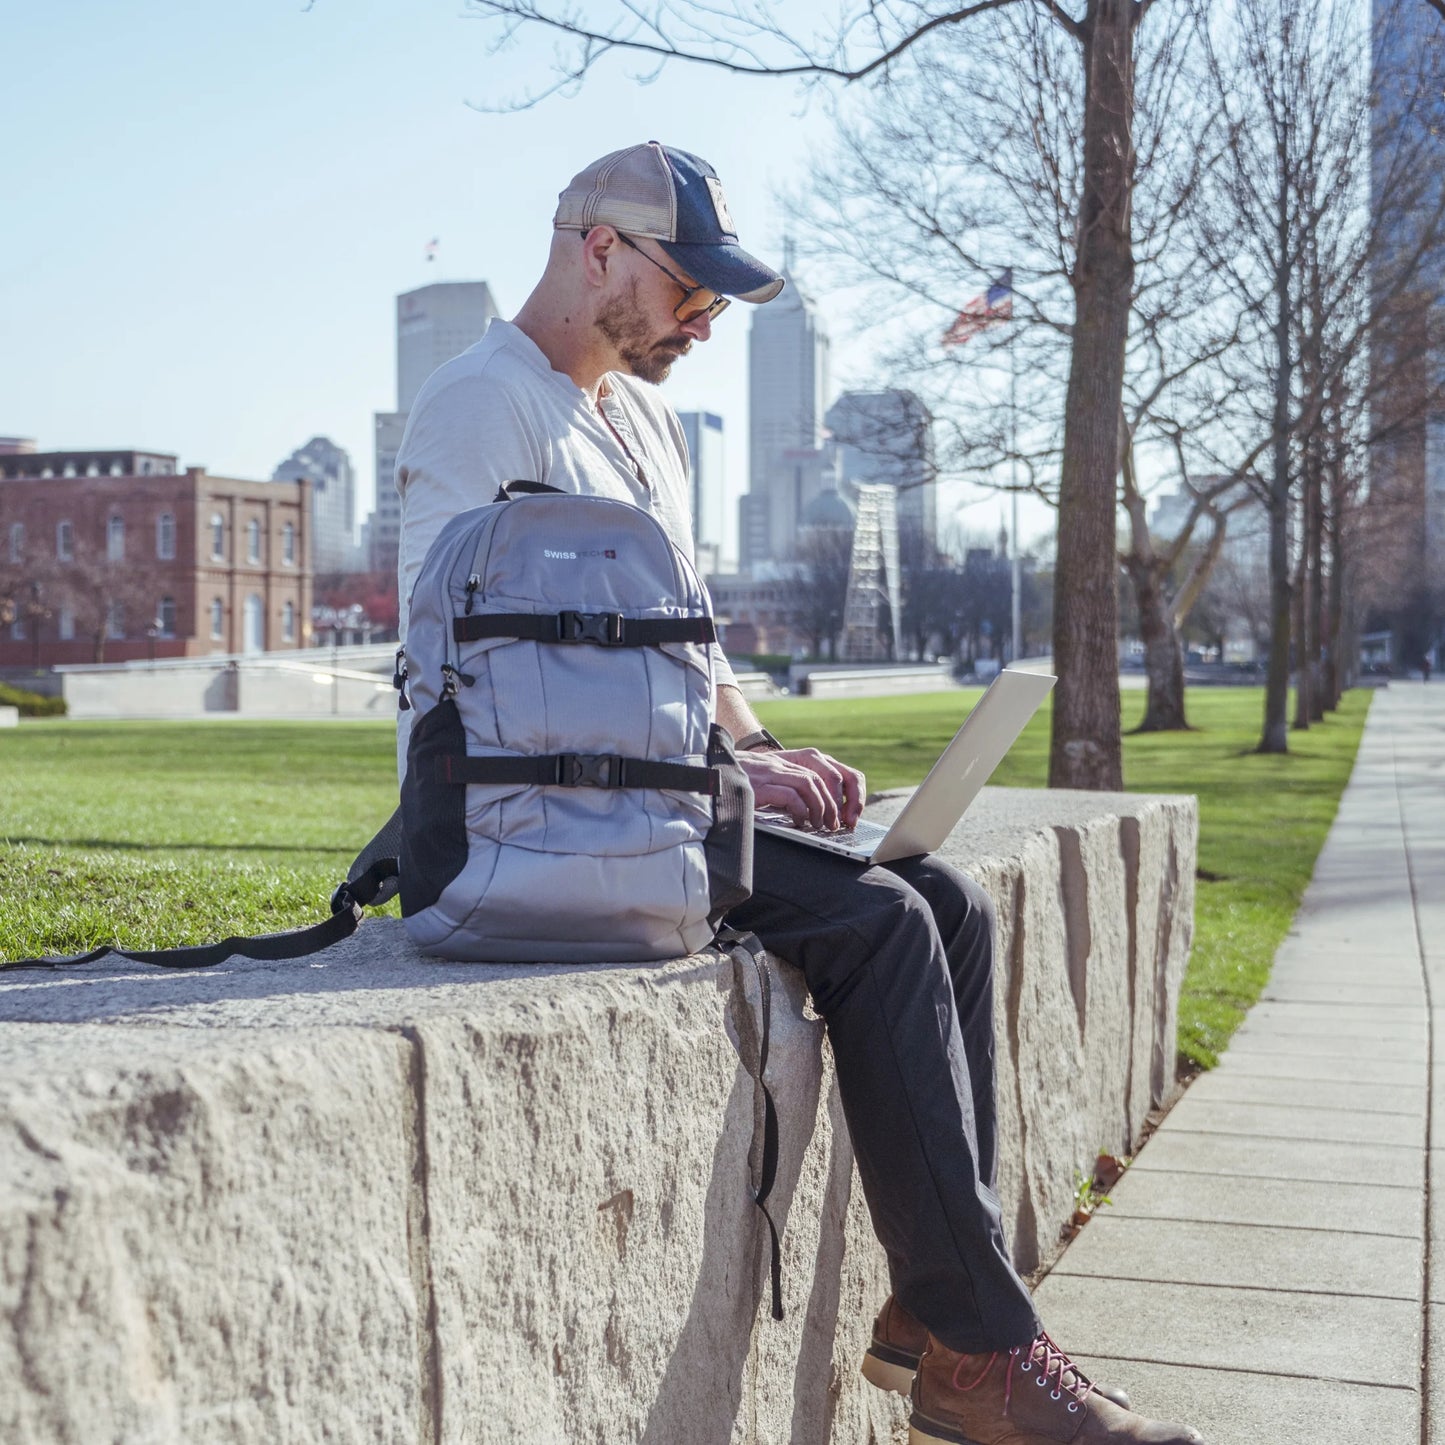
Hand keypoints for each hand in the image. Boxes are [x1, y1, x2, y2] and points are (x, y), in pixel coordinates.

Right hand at [737, 747, 865, 831]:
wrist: (705, 776)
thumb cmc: (733, 784)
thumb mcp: (762, 784)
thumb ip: (783, 790)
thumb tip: (806, 813)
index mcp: (783, 762)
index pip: (822, 768)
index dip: (837, 791)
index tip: (843, 812)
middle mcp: (779, 762)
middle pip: (822, 775)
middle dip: (834, 802)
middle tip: (834, 824)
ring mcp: (769, 771)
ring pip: (810, 782)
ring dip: (820, 806)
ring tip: (820, 825)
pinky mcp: (758, 785)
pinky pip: (789, 794)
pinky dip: (800, 810)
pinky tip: (799, 822)